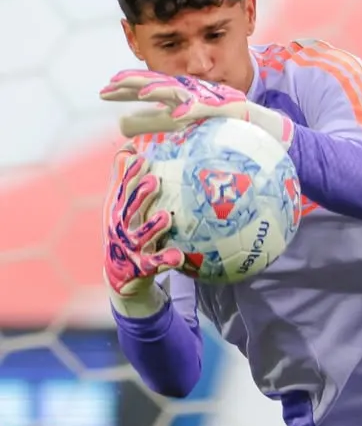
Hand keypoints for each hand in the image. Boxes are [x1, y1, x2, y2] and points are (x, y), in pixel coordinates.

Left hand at [99, 70, 292, 144]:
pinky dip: (192, 110)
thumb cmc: (222, 127)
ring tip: (140, 92)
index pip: (150, 89)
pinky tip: (177, 114)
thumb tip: (119, 125)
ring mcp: (211, 99)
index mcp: (181, 96)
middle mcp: (194, 93)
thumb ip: (153, 122)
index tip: (104, 92)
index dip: (127, 89)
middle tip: (110, 87)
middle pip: (161, 84)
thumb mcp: (181, 125)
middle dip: (136, 84)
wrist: (267, 131)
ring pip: (182, 93)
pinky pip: (207, 110)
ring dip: (162, 90)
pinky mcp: (228, 108)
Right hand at [104, 146, 183, 309]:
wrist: (119, 276)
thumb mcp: (122, 208)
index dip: (130, 176)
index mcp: (118, 214)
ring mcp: (130, 250)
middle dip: (140, 197)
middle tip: (155, 181)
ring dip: (152, 227)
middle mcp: (121, 230)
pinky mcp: (140, 269)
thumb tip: (129, 149)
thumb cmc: (126, 234)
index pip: (122, 192)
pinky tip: (178, 256)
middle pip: (128, 211)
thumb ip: (125, 181)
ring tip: (167, 216)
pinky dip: (165, 260)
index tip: (142, 160)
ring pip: (141, 238)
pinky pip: (154, 265)